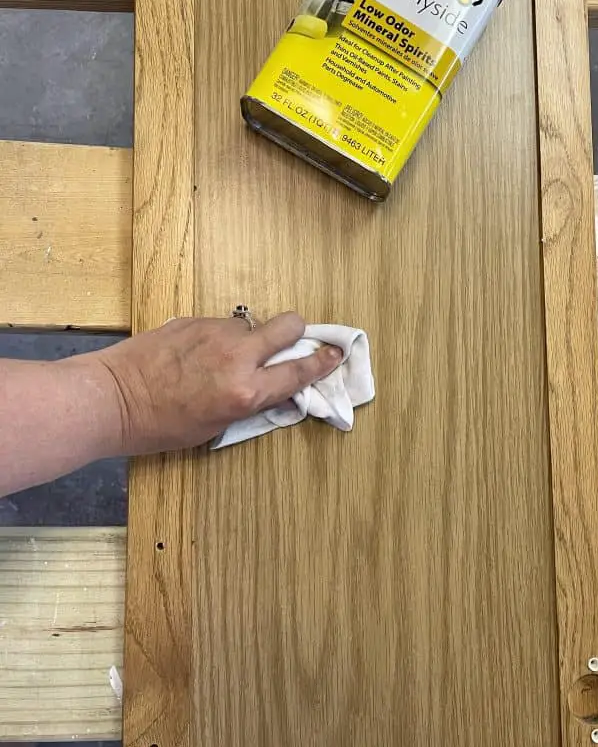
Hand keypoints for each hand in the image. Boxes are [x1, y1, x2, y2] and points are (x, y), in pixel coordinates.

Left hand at [92, 313, 341, 454]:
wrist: (113, 399)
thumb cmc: (161, 426)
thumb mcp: (216, 426)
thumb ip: (250, 401)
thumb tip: (271, 386)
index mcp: (245, 393)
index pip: (298, 372)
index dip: (323, 361)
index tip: (336, 353)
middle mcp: (237, 358)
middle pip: (289, 325)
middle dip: (296, 331)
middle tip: (289, 341)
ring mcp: (215, 333)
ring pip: (251, 325)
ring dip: (249, 338)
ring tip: (223, 358)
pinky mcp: (193, 320)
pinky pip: (222, 325)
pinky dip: (220, 338)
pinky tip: (198, 354)